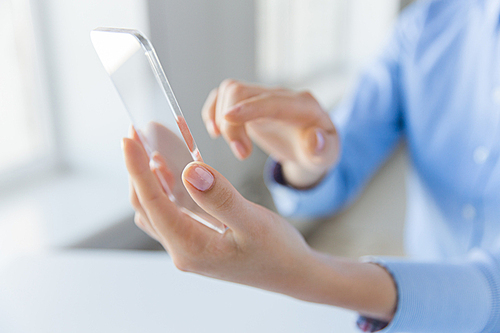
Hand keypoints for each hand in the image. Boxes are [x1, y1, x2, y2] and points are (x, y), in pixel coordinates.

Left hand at [123, 132, 312, 295]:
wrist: (293, 274)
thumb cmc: (278, 251)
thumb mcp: (253, 221)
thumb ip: (221, 197)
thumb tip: (189, 171)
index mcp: (191, 248)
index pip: (153, 202)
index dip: (138, 168)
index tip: (129, 138)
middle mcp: (183, 250)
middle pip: (146, 206)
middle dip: (138, 169)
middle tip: (136, 135)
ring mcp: (189, 247)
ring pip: (157, 209)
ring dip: (149, 179)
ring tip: (150, 148)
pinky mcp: (198, 241)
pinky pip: (172, 212)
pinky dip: (167, 189)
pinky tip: (174, 171)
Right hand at [202, 80, 339, 187]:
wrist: (313, 148)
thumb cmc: (320, 151)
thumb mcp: (327, 156)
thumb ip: (322, 149)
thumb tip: (313, 138)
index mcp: (302, 105)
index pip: (271, 101)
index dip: (248, 107)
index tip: (227, 119)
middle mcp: (280, 95)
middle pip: (242, 91)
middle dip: (231, 122)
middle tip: (242, 154)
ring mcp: (262, 97)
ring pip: (229, 91)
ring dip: (221, 120)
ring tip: (237, 148)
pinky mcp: (249, 104)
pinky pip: (222, 97)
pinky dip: (212, 112)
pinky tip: (215, 132)